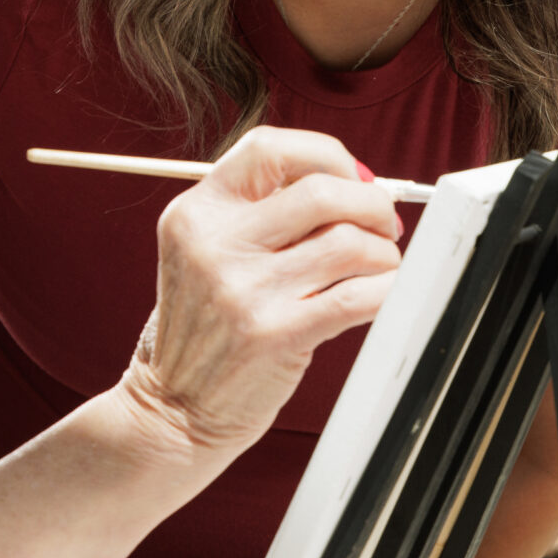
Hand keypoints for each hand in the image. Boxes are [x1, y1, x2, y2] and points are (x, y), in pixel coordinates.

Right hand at [120, 128, 400, 457]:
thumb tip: (356, 185)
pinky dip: (387, 289)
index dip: (324, 154)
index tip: (351, 177)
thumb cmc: (203, 331)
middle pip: (321, 191)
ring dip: (382, 252)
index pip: (268, 147)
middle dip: (371, 204)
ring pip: (348, 242)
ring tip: (379, 267)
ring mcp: (243, 291)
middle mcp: (214, 245)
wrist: (171, 410)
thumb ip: (261, 216)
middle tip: (385, 224)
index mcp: (195, 214)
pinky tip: (383, 293)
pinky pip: (358, 296)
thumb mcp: (202, 256)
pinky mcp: (275, 335)